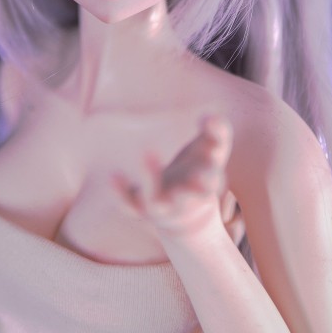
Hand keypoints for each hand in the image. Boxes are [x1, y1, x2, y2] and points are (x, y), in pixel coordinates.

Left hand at [113, 115, 232, 237]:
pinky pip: (128, 206)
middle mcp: (184, 200)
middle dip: (187, 188)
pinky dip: (120, 194)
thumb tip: (210, 117)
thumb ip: (218, 131)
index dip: (211, 173)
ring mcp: (162, 206)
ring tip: (148, 152)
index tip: (212, 153)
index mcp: (205, 186)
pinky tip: (113, 175)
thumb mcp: (214, 149)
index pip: (212, 181)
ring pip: (154, 202)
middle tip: (191, 171)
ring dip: (151, 180)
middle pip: (187, 197)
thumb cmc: (201, 169)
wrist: (186, 215)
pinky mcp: (141, 209)